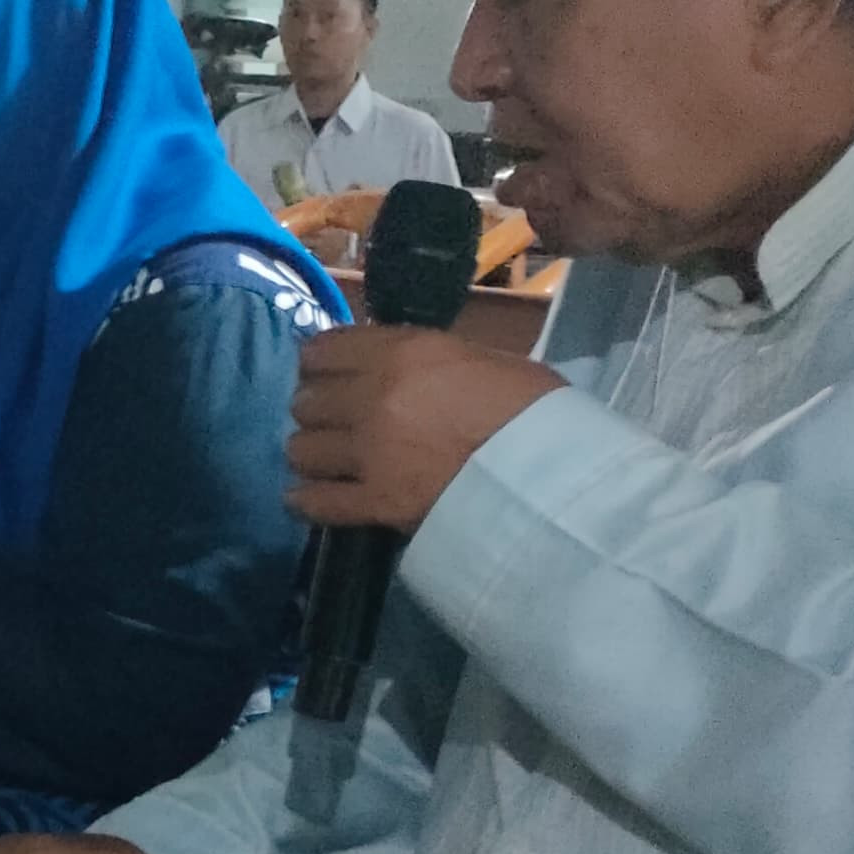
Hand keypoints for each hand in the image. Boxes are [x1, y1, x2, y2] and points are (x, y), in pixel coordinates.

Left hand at [284, 327, 561, 533]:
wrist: (552, 475)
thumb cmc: (533, 409)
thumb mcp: (481, 359)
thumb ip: (425, 359)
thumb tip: (397, 364)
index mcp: (401, 353)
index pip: (323, 350)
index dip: (317, 363)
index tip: (324, 373)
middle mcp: (373, 398)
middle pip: (306, 401)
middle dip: (315, 410)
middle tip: (331, 421)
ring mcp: (369, 453)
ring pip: (301, 450)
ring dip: (310, 454)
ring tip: (325, 460)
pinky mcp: (376, 503)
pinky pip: (316, 502)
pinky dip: (307, 501)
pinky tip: (306, 499)